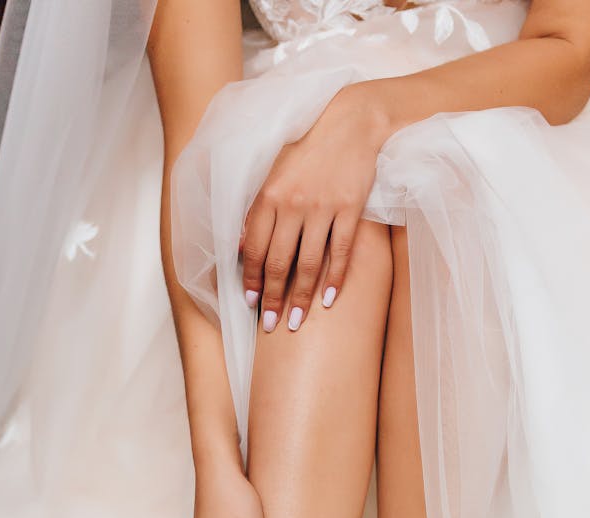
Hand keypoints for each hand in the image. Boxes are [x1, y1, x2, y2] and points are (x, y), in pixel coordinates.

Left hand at [240, 82, 388, 331]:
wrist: (351, 120)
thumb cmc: (308, 147)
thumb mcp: (273, 171)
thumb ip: (256, 209)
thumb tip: (238, 246)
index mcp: (268, 195)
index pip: (253, 248)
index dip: (249, 279)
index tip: (249, 302)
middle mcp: (292, 204)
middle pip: (277, 262)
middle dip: (272, 298)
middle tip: (270, 324)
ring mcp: (322, 208)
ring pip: (307, 264)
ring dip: (300, 298)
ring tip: (297, 322)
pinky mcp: (349, 208)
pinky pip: (340, 252)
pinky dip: (334, 278)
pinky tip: (328, 300)